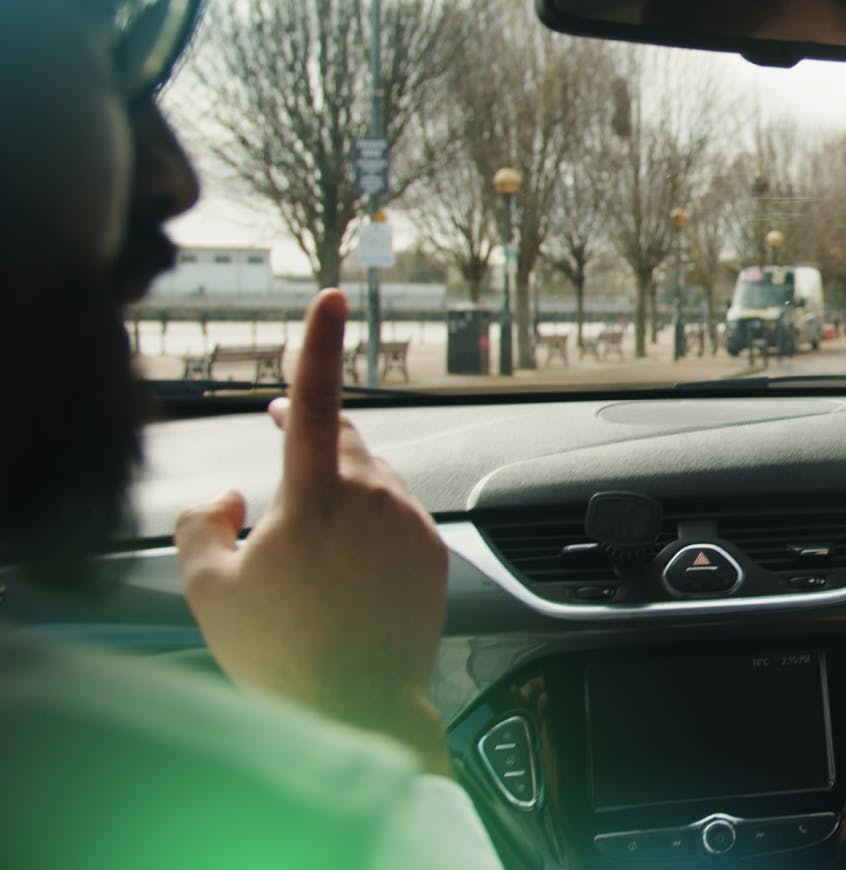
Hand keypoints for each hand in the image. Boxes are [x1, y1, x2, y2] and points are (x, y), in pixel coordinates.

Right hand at [175, 289, 451, 774]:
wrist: (362, 707)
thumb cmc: (284, 652)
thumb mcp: (210, 589)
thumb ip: (199, 526)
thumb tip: (225, 496)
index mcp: (317, 495)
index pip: (315, 399)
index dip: (321, 344)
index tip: (332, 298)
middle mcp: (374, 498)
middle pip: (340, 441)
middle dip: (308, 428)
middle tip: (277, 421)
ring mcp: (410, 525)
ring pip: (370, 483)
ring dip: (339, 489)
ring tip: (306, 536)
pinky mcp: (433, 554)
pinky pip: (395, 521)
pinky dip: (367, 529)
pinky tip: (344, 568)